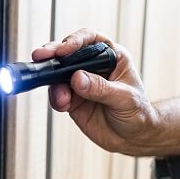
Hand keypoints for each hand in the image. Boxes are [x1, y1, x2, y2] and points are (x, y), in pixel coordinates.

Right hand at [31, 28, 158, 154]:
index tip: (64, 50)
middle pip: (69, 53)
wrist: (133, 138)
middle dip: (54, 54)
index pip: (91, 40)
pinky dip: (56, 98)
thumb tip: (77, 78)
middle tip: (42, 57)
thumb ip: (101, 88)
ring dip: (53, 82)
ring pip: (58, 74)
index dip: (76, 41)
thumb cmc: (138, 113)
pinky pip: (57, 94)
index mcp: (111, 57)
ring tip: (62, 98)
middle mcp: (93, 66)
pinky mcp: (72, 99)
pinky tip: (63, 105)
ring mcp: (81, 82)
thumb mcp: (125, 99)